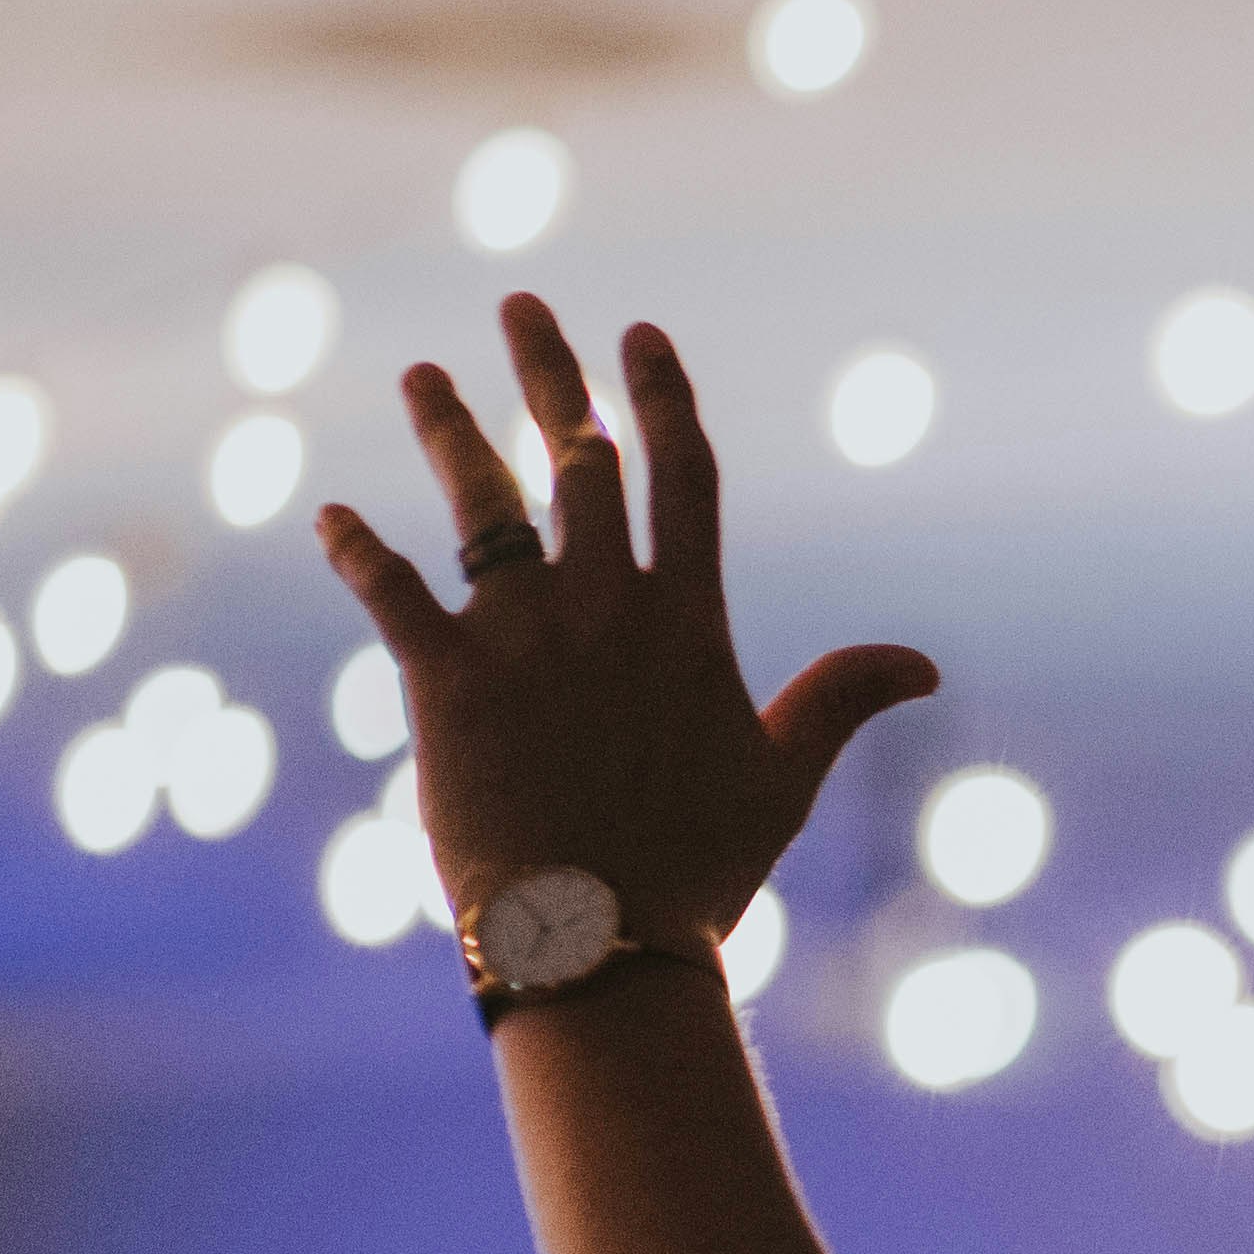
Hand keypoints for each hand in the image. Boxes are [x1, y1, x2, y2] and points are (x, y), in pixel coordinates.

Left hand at [316, 295, 940, 958]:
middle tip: (523, 310)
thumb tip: (923, 662)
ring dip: (450, 429)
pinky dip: (358, 550)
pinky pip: (391, 591)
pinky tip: (330, 515)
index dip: (661, 396)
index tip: (639, 335)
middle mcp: (606, 606)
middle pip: (579, 459)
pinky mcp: (446, 679)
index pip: (681, 476)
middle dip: (550, 374)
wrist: (601, 942)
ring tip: (424, 377)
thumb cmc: (696, 872)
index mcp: (686, 621)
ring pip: (483, 502)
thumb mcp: (782, 781)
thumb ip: (838, 701)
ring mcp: (523, 636)